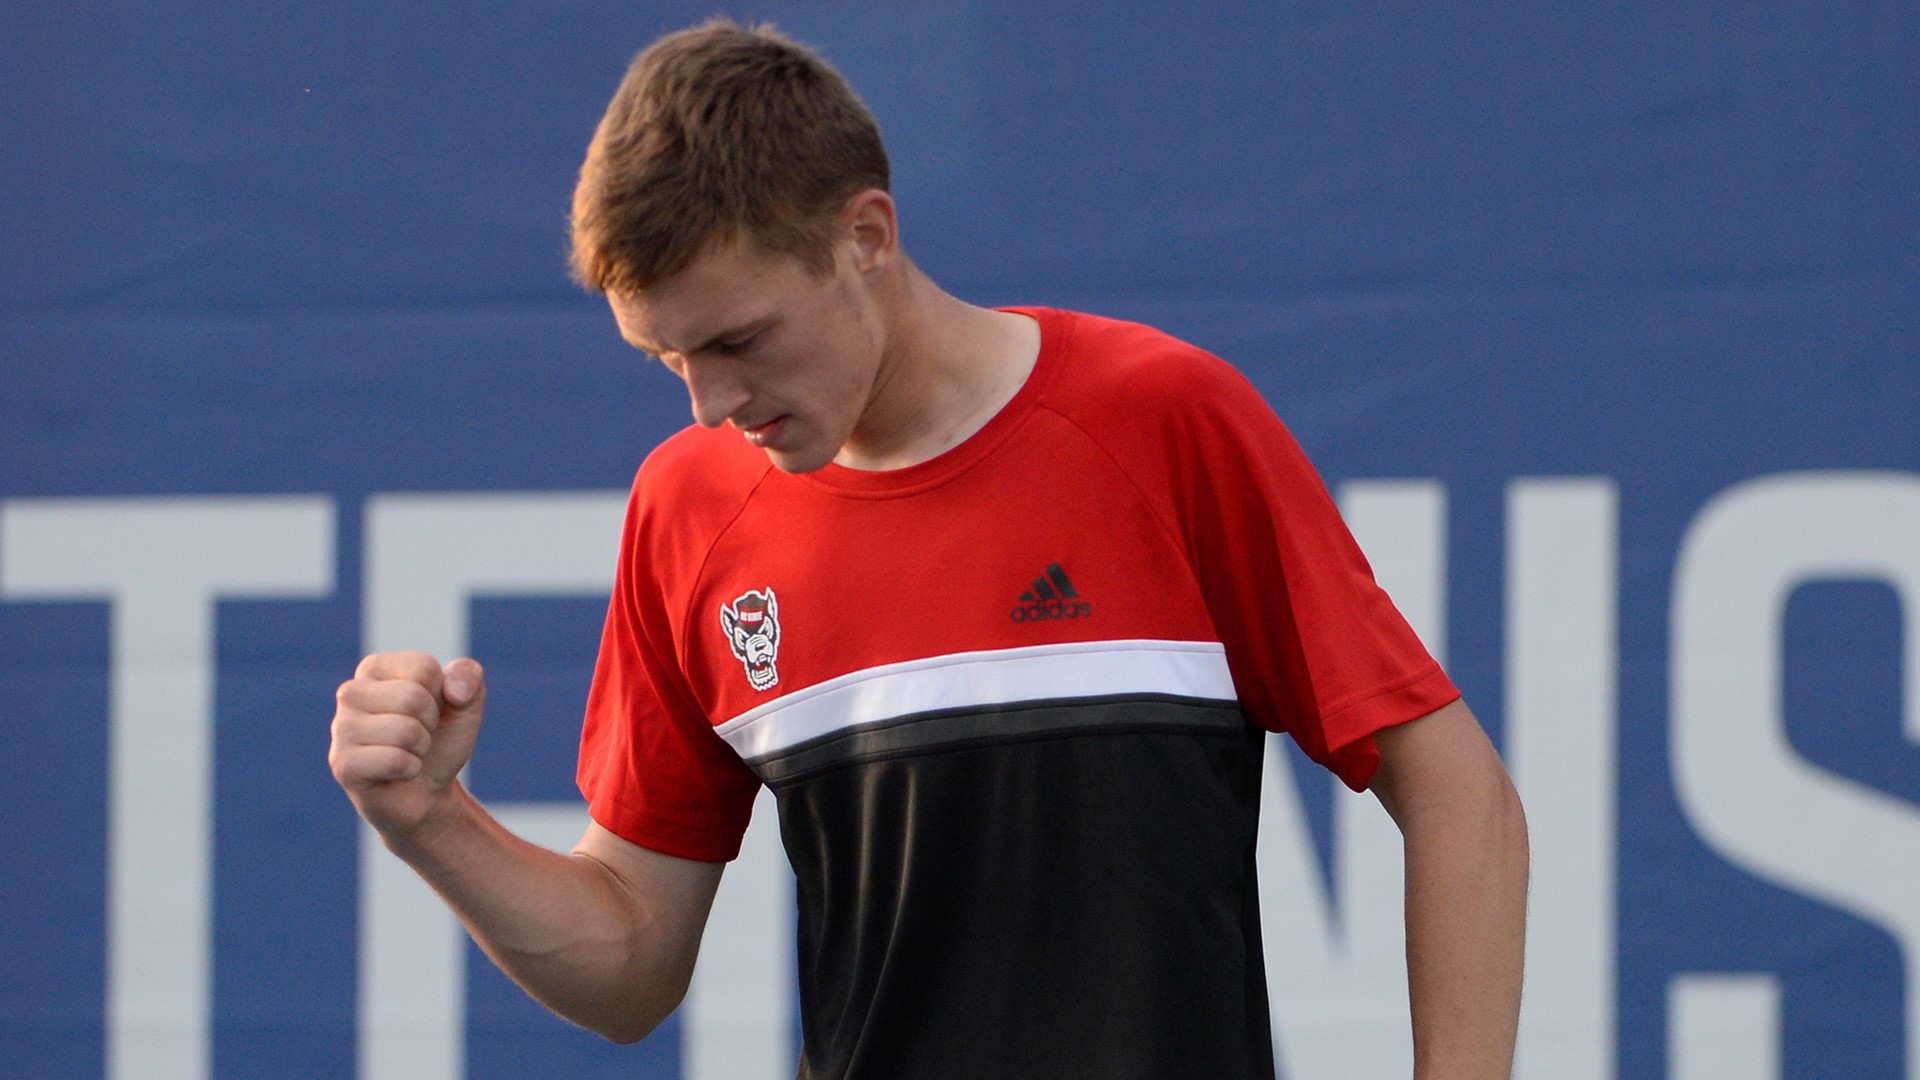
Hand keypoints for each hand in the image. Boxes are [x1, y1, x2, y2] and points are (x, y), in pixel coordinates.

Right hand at [330, 651, 486, 839]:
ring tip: (407, 753)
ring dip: (420, 748)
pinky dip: (410, 770)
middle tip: (419, 737)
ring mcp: (341, 729)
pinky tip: (397, 773)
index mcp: (375, 668)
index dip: (441, 695)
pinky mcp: (342, 764)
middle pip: (413, 698)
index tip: (430, 711)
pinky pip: (396, 761)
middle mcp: (350, 693)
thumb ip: (469, 676)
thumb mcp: (466, 704)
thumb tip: (454, 689)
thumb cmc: (440, 741)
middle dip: (431, 724)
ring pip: (406, 731)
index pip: (424, 669)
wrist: (427, 793)